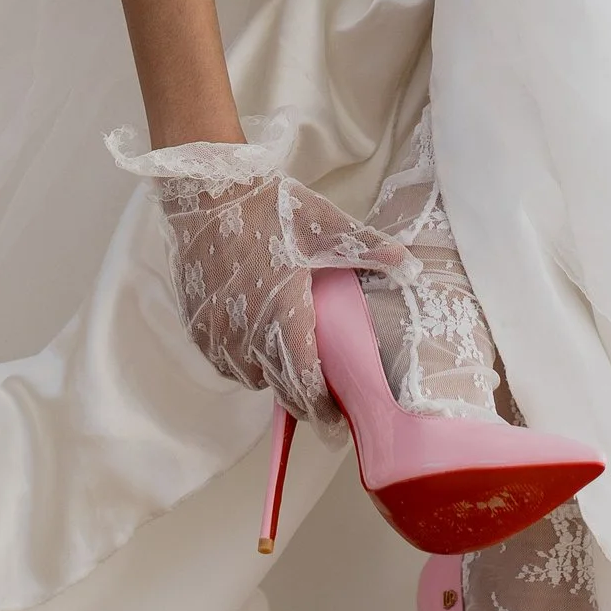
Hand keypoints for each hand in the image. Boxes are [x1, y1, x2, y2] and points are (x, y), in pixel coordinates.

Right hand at [111, 132, 406, 419]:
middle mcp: (248, 335)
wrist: (206, 190)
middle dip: (301, 399)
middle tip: (319, 399)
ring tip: (286, 362)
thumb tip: (414, 267)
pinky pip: (222, 361)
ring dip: (269, 377)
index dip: (323, 410)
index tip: (338, 420)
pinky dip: (239, 361)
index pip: (306, 386)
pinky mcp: (196, 325)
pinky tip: (251, 342)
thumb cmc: (269, 208)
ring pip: (249, 377)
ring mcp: (217, 333)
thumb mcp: (325, 225)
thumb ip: (370, 250)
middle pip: (279, 390)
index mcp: (285, 317)